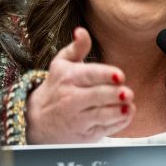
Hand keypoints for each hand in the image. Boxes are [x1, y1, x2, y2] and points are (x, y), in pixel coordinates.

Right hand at [24, 27, 133, 143]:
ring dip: (117, 112)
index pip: (89, 75)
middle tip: (127, 93)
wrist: (36, 118)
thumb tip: (81, 31)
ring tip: (128, 107)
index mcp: (68, 77)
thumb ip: (76, 48)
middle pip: (97, 96)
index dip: (105, 75)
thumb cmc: (56, 87)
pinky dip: (117, 123)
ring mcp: (78, 118)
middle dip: (114, 95)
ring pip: (101, 115)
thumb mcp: (61, 64)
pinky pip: (104, 129)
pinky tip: (125, 115)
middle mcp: (71, 98)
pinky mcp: (85, 134)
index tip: (119, 76)